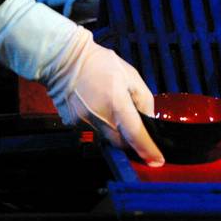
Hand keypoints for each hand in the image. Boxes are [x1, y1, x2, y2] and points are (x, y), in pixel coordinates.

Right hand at [0, 0, 163, 165]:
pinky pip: (92, 129)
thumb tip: (148, 118)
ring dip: (114, 128)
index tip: (156, 160)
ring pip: (106, 136)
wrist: (64, 59)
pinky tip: (96, 104)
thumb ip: (144, 99)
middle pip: (120, 142)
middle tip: (135, 129)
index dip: (147, 149)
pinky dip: (99, 121)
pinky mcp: (72, 123)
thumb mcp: (131, 75)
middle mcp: (99, 117)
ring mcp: (83, 122)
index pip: (135, 134)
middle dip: (130, 140)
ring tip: (110, 105)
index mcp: (116, 103)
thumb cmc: (99, 63)